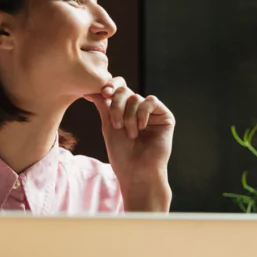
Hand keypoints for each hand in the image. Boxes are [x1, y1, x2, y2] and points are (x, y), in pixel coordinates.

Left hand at [84, 77, 173, 210]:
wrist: (137, 171)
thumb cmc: (122, 153)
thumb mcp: (108, 125)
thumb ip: (103, 105)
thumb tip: (91, 88)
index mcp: (125, 110)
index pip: (118, 88)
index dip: (111, 85)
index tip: (104, 93)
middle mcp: (138, 109)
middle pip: (124, 91)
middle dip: (116, 105)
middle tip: (116, 124)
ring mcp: (152, 113)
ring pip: (135, 98)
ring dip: (129, 117)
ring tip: (130, 134)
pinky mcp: (165, 116)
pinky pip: (151, 101)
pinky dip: (143, 113)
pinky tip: (141, 128)